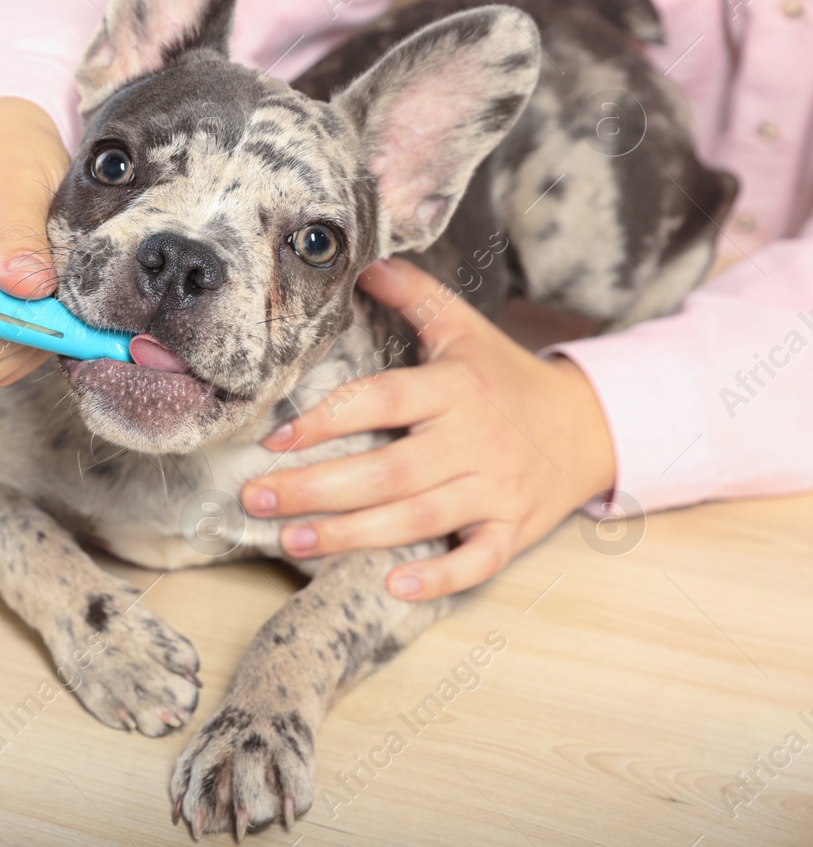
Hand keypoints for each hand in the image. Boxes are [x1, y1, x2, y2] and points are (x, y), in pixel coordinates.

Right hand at [0, 97, 70, 394]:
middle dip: (8, 341)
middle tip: (60, 319)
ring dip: (6, 357)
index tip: (61, 314)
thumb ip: (21, 234)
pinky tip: (26, 326)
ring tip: (45, 317)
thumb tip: (28, 290)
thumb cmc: (3, 154)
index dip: (10, 317)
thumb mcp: (21, 177)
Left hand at [239, 258, 616, 600]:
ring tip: (290, 541)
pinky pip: (478, 560)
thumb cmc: (506, 377)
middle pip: (388, 471)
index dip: (325, 420)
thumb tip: (364, 260)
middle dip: (318, 489)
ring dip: (351, 535)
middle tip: (257, 498)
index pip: (381, 401)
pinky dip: (440, 578)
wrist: (590, 425)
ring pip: (418, 518)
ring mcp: (496, 489)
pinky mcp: (514, 529)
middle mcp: (474, 439)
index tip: (273, 438)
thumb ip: (414, 295)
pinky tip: (392, 586)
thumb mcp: (464, 328)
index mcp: (454, 388)